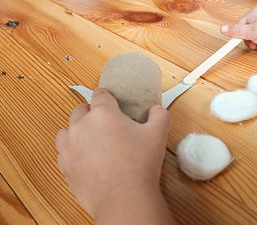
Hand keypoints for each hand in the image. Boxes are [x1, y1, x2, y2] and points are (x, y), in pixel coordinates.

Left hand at [56, 88, 170, 217]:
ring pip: (67, 130)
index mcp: (103, 114)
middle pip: (81, 109)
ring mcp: (70, 146)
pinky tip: (84, 156)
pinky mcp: (65, 165)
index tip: (110, 100)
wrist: (124, 197)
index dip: (107, 96)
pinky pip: (63, 151)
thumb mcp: (158, 134)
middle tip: (106, 122)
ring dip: (77, 130)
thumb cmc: (139, 165)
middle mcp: (82, 126)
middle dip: (92, 112)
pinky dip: (71, 150)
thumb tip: (157, 110)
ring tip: (92, 138)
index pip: (100, 95)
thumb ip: (160, 116)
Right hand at [220, 6, 256, 50]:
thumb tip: (222, 28)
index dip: (241, 35)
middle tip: (255, 43)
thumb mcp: (250, 32)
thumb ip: (235, 31)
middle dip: (251, 41)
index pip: (240, 25)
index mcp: (254, 13)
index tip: (243, 41)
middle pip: (248, 32)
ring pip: (256, 37)